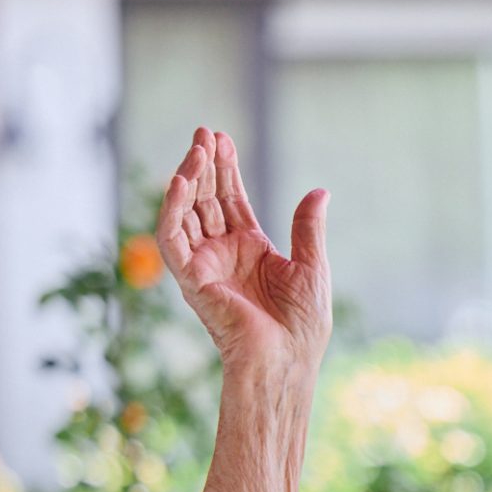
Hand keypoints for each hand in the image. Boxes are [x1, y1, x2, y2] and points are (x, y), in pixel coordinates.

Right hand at [156, 127, 330, 378]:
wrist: (288, 358)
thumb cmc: (303, 323)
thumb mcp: (311, 266)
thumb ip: (308, 228)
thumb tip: (320, 192)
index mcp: (250, 249)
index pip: (230, 200)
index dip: (226, 169)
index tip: (222, 138)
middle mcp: (223, 253)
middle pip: (207, 199)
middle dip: (205, 165)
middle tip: (204, 132)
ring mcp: (205, 265)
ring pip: (188, 212)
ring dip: (189, 179)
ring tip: (197, 149)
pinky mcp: (190, 280)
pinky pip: (172, 239)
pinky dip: (172, 211)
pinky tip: (180, 182)